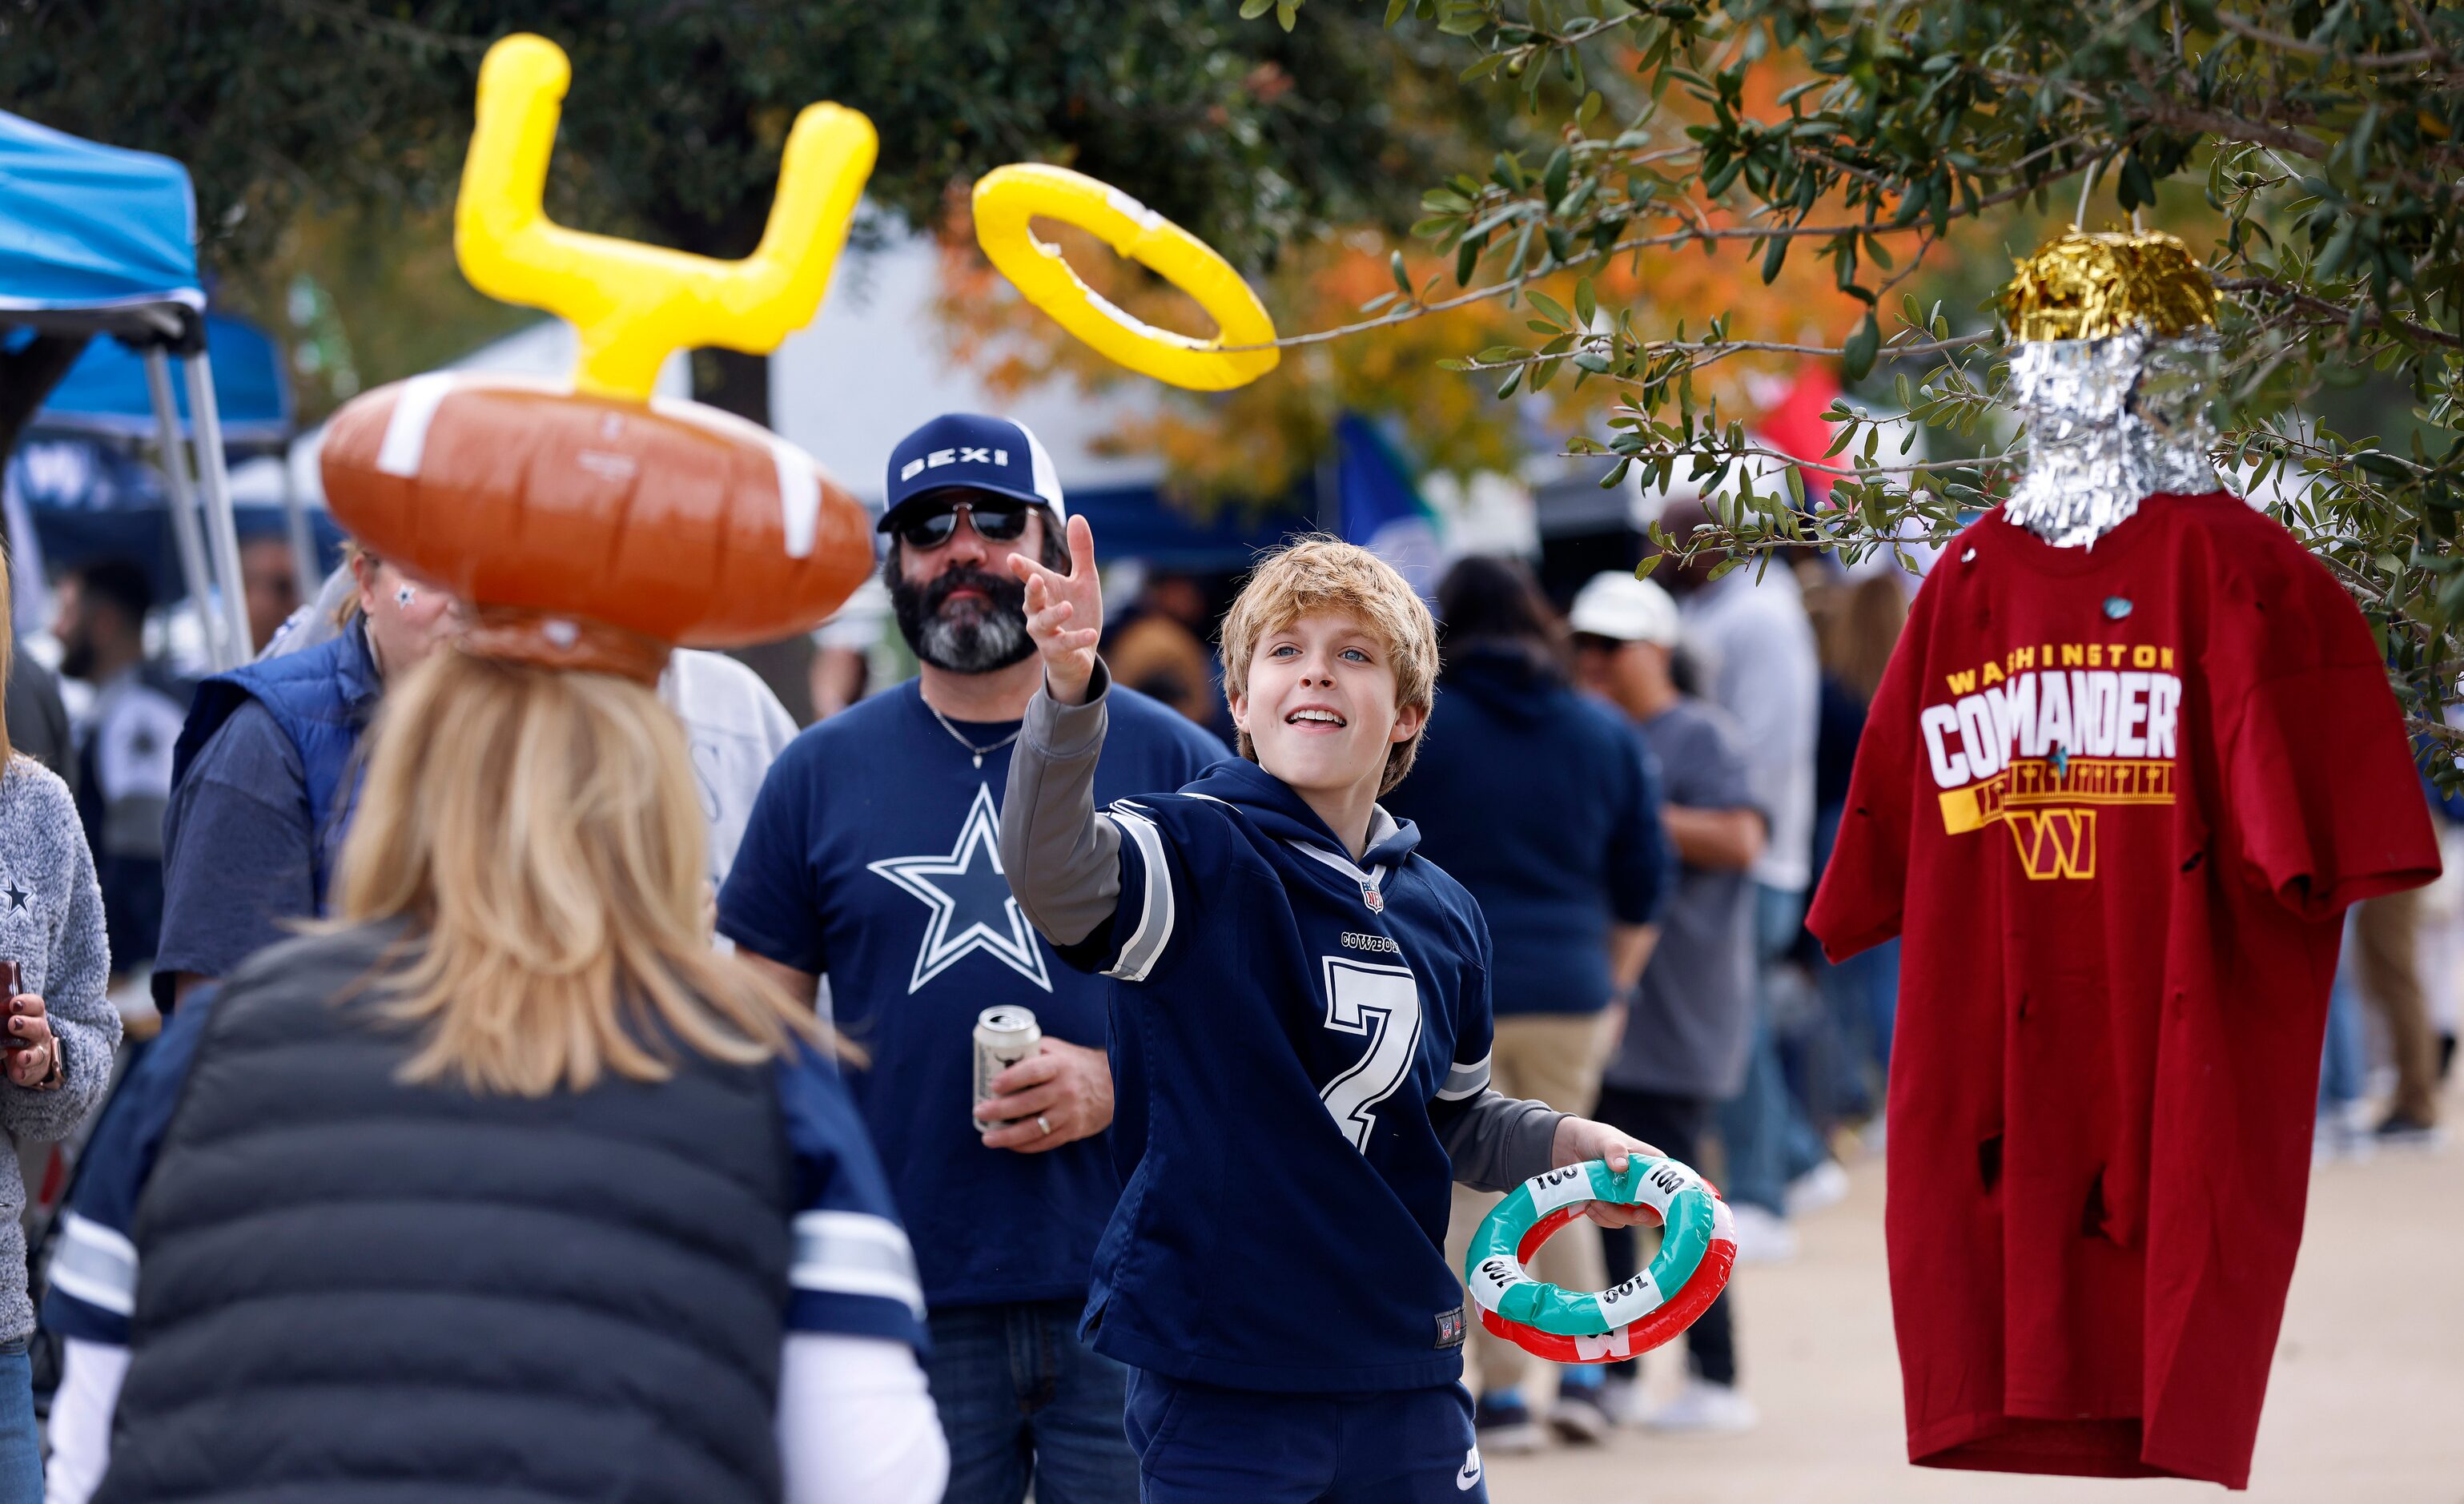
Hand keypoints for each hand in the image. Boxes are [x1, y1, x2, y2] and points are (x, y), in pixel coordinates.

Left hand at [5, 994, 56, 1088]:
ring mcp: (38, 1051)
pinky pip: (30, 1071)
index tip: (13, 1004)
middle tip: (13, 1023)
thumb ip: (3, 1013)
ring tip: (22, 1057)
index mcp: (34, 1016)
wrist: (32, 1056)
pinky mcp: (33, 1068)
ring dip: (29, 1054)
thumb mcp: (13, 1018)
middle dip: (26, 1025)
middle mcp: (39, 1032)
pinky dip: (24, 1072)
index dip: (27, 1003)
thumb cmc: (19, 1032)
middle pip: (37, 1027)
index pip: (36, 1005)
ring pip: (37, 1052)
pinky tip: (19, 1072)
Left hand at [975, 1037, 1113, 1153]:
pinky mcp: (1073, 1130)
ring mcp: (1069, 1112)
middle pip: (1028, 1103)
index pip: (1033, 1072)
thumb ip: (1032, 1052)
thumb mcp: (1058, 1050)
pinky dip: (1025, 1146)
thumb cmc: (1076, 1064)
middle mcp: (1065, 1090)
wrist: (1113, 1084)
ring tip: (987, 1139)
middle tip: (979, 1112)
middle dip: (1000, 1110)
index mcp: (1060, 1065)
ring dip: (1008, 1136)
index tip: (992, 1085)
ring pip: (1034, 1128)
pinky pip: (1045, 1142)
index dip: (1011, 1079)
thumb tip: (997, 1057)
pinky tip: (1009, 1145)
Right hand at [1009, 513, 1102, 704]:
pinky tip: (1092, 633)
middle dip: (1032, 590)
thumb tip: (1076, 516)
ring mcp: (1046, 634)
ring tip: (1067, 607)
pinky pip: (1064, 645)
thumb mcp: (1084, 580)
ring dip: (1053, 615)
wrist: (1081, 654)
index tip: (1013, 559)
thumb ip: (1080, 551)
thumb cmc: (1078, 612)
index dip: (1022, 568)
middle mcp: (1038, 612)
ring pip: (1042, 624)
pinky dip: (1077, 639)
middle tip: (1036, 579)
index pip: (1031, 576)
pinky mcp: (1057, 652)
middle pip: (1030, 600)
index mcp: (1045, 591)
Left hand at [1551, 1115, 1666, 1227]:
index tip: (1646, 1209)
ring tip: (1594, 1202)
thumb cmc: (1595, 1137)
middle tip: (1621, 1210)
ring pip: (1630, 1219)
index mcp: (1651, 1166)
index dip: (1665, 1204)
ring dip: (1613, 1215)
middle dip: (1635, 1215)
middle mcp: (1644, 1185)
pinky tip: (1589, 1206)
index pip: (1669, 1189)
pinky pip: (1612, 1221)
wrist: (1567, 1147)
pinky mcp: (1612, 1206)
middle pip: (1652, 1211)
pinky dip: (1602, 1217)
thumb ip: (1615, 1150)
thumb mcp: (1605, 1139)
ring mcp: (1628, 1197)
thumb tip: (1622, 1166)